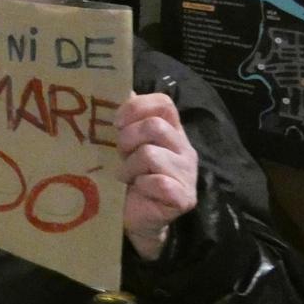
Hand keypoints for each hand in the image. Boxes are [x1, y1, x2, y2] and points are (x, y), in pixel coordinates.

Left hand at [116, 92, 198, 260]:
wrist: (134, 217)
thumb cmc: (126, 176)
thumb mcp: (123, 144)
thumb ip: (124, 118)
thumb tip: (116, 86)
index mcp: (170, 130)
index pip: (163, 102)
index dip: (136, 107)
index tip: (116, 122)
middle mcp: (184, 147)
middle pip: (155, 126)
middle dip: (128, 139)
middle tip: (120, 154)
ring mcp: (187, 173)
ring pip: (151, 154)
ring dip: (130, 167)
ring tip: (127, 177)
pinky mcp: (185, 197)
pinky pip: (157, 182)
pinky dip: (140, 186)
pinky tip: (139, 191)